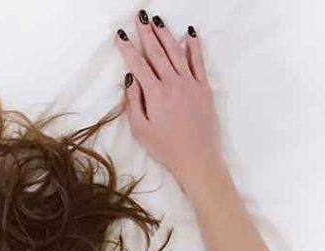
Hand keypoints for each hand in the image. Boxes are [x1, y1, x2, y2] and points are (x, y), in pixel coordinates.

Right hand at [114, 12, 226, 188]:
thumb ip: (133, 103)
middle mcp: (173, 83)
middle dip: (147, 34)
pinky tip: (190, 34)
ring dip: (166, 35)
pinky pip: (199, 62)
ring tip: (158, 20)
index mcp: (155, 94)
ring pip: (176, 53)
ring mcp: (191, 84)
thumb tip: (130, 81)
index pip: (138, 65)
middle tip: (140, 17)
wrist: (197, 158)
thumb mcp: (140, 130)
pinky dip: (194, 47)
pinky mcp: (204, 88)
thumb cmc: (165, 148)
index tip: (121, 36)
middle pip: (157, 53)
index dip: (128, 49)